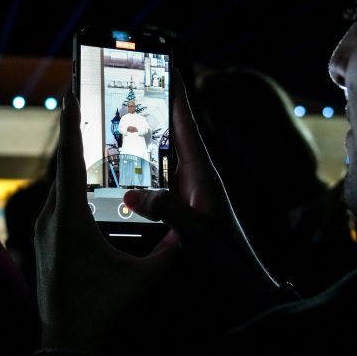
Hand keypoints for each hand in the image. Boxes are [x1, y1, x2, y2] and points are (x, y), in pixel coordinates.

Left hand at [35, 94, 178, 354]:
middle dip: (77, 139)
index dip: (69, 121)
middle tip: (86, 108)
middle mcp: (50, 217)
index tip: (68, 90)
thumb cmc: (100, 307)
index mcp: (70, 217)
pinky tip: (87, 194)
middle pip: (63, 168)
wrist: (65, 340)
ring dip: (75, 168)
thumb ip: (169, 252)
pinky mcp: (42, 243)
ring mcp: (42, 230)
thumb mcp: (142, 278)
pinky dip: (72, 192)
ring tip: (92, 148)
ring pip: (59, 189)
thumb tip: (190, 232)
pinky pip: (57, 206)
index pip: (68, 157)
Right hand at [123, 70, 278, 299]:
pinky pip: (154, 184)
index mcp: (204, 175)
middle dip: (151, 113)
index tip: (164, 68)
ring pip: (159, 160)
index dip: (175, 97)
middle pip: (169, 137)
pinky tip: (117, 177)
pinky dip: (137, 175)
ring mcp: (187, 194)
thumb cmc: (227, 258)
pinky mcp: (179, 210)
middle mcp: (195, 179)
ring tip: (115, 127)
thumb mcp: (197, 234)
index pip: (187, 126)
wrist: (241, 286)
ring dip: (141, 144)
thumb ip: (169, 212)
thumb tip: (136, 193)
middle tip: (127, 93)